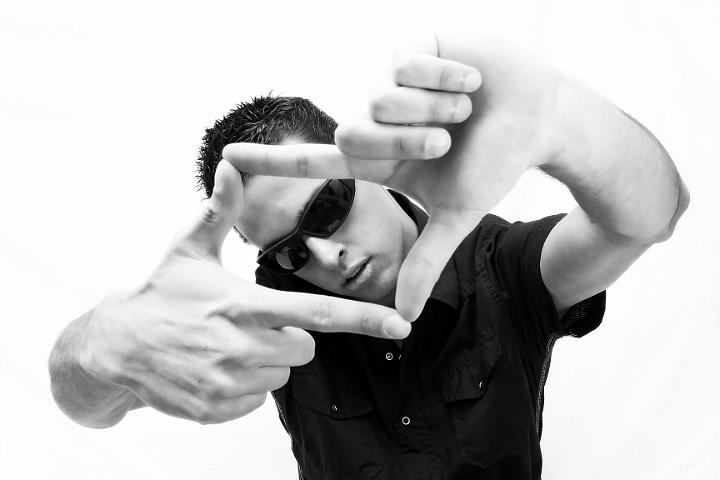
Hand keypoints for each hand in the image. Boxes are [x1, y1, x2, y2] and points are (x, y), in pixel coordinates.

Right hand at [78, 161, 409, 423]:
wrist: (115, 347)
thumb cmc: (160, 293)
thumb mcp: (187, 247)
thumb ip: (219, 209)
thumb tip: (231, 165)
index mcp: (242, 303)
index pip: (315, 313)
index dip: (363, 318)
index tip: (400, 324)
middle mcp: (239, 345)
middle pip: (305, 348)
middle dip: (294, 336)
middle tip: (258, 322)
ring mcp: (227, 382)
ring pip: (282, 375)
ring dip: (268, 361)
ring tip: (230, 343)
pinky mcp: (216, 408)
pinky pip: (256, 400)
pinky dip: (247, 385)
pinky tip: (217, 366)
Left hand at [222, 33, 570, 319]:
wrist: (540, 118)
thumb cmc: (496, 163)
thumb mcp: (456, 215)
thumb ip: (425, 262)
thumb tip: (405, 319)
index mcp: (381, 160)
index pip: (316, 164)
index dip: (271, 164)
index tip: (227, 161)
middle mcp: (378, 120)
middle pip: (353, 134)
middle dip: (412, 142)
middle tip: (450, 137)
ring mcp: (392, 82)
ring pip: (382, 99)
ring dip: (436, 111)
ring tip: (464, 107)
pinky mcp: (413, 45)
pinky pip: (409, 63)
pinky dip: (449, 77)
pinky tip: (470, 80)